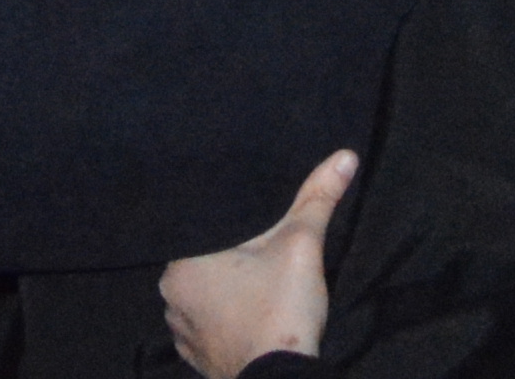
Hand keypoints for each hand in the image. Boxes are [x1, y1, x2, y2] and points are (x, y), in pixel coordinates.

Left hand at [159, 146, 356, 378]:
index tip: (252, 224)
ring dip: (227, 292)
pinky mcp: (200, 361)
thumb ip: (317, 197)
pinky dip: (228, 322)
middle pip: (204, 263)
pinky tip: (251, 315)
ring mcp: (182, 336)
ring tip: (258, 283)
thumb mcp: (301, 244)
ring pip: (206, 297)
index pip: (200, 229)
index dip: (229, 224)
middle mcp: (170, 300)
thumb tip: (345, 156)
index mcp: (180, 266)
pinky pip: (210, 328)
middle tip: (261, 251)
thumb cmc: (281, 310)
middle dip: (230, 257)